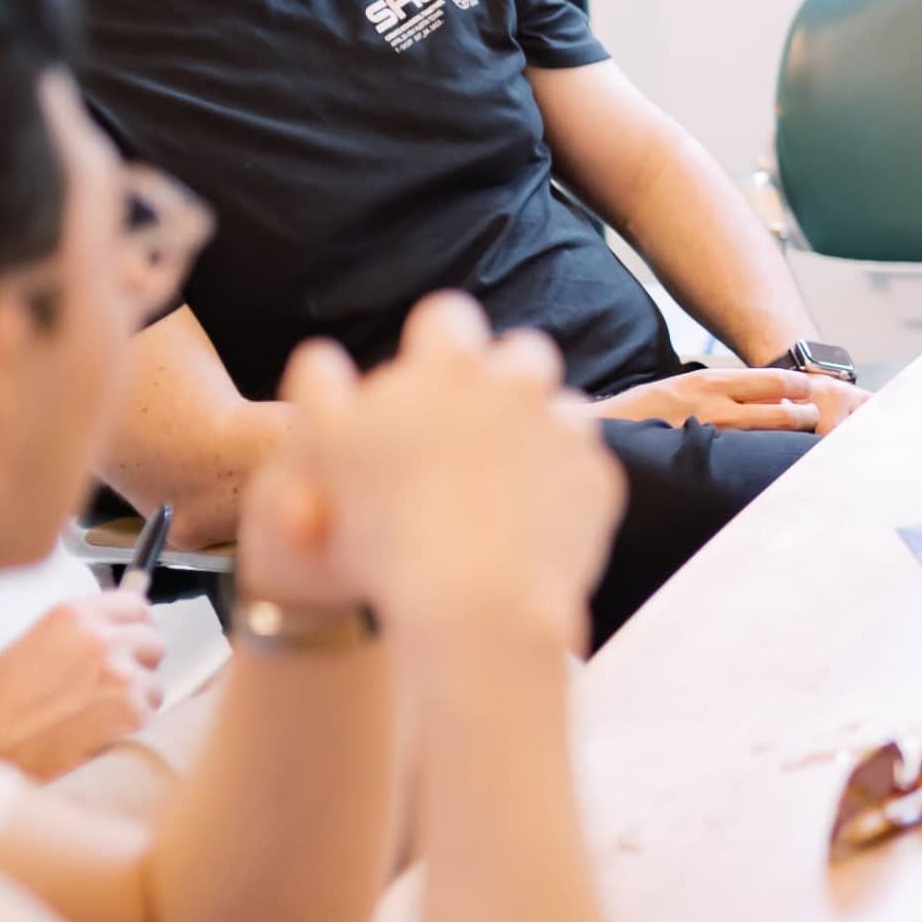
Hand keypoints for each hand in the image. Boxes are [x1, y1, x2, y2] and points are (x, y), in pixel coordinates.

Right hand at [0, 589, 164, 777]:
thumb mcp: (31, 643)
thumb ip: (79, 630)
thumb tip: (112, 626)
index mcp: (75, 617)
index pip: (135, 606)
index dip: (134, 624)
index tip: (132, 635)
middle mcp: (103, 642)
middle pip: (152, 641)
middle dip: (138, 660)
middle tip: (111, 680)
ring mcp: (122, 677)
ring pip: (154, 681)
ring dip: (135, 696)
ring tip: (93, 710)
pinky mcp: (132, 714)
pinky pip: (149, 713)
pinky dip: (131, 723)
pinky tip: (97, 729)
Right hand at [250, 294, 626, 637]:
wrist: (476, 605)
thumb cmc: (385, 532)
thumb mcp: (325, 453)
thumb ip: (322, 392)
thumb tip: (323, 356)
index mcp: (450, 365)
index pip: (448, 316)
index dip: (436, 344)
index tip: (427, 378)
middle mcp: (520, 382)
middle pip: (519, 353)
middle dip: (499, 380)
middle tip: (467, 433)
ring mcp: (568, 429)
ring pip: (560, 407)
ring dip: (537, 430)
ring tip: (500, 483)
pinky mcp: (599, 478)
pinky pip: (584, 466)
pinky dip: (563, 484)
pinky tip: (531, 521)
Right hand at [590, 365, 860, 434]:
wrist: (608, 431)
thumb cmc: (647, 412)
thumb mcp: (685, 387)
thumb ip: (721, 391)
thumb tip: (760, 395)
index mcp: (711, 381)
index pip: (770, 379)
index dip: (799, 385)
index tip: (816, 390)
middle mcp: (715, 404)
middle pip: (779, 408)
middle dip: (805, 414)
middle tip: (821, 420)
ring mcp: (710, 433)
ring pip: (767, 435)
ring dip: (791, 438)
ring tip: (810, 445)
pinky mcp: (702, 458)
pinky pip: (743, 459)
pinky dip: (764, 460)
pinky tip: (776, 468)